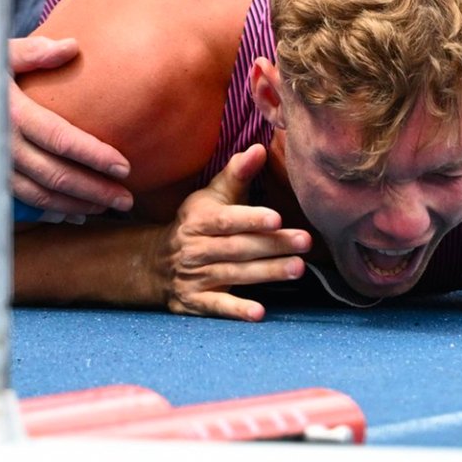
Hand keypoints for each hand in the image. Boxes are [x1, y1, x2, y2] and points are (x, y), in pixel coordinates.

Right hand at [8, 36, 133, 215]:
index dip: (95, 155)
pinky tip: (66, 215)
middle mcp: (1, 147)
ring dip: (74, 205)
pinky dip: (43, 214)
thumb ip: (35, 53)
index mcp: (12, 113)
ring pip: (38, 197)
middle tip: (126, 199)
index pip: (63, 139)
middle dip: (95, 190)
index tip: (124, 167)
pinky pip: (14, 204)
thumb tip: (73, 46)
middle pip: (56, 176)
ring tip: (104, 207)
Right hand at [157, 143, 311, 320]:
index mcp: (200, 219)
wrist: (156, 262)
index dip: (251, 219)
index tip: (276, 218)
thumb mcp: (212, 195)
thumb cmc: (198, 221)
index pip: (228, 220)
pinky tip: (259, 313)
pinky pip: (217, 306)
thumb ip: (238, 172)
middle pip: (238, 247)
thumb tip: (260, 147)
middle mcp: (196, 248)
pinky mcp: (195, 301)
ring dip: (267, 273)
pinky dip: (236, 310)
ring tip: (297, 268)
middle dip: (273, 245)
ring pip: (234, 274)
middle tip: (305, 242)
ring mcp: (195, 277)